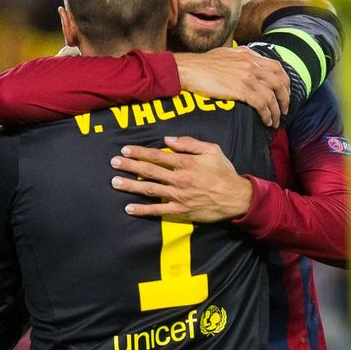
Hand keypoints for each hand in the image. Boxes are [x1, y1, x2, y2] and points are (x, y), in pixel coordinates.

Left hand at [110, 135, 252, 221]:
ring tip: (114, 182)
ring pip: (149, 189)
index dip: (139, 152)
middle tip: (114, 162)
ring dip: (130, 186)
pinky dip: (142, 210)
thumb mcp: (211, 150)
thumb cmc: (224, 172)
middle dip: (129, 166)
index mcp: (185, 163)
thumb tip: (168, 139)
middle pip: (149, 171)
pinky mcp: (181, 210)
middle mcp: (179, 179)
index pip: (157, 156)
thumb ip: (189, 143)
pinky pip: (158, 210)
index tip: (125, 149)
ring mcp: (178, 195)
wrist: (236, 197)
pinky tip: (129, 208)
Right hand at [174, 47, 288, 127]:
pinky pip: (261, 104)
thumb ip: (240, 57)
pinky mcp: (240, 89)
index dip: (285, 82)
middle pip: (279, 82)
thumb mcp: (225, 54)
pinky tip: (266, 121)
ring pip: (272, 96)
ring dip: (276, 111)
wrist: (189, 69)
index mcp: (249, 55)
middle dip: (285, 98)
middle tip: (284, 110)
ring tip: (275, 122)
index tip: (285, 93)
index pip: (277, 67)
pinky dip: (267, 115)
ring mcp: (247, 77)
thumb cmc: (202, 64)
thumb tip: (246, 62)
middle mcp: (251, 64)